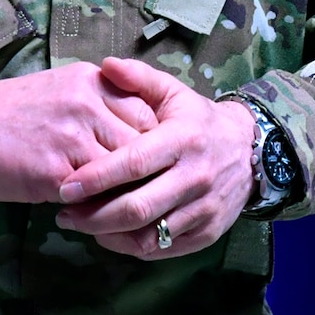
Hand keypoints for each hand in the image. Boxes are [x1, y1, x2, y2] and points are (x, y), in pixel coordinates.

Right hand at [0, 62, 156, 202]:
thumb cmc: (7, 112)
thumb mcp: (61, 89)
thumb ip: (100, 105)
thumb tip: (140, 136)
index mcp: (94, 81)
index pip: (150, 113)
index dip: (156, 142)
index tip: (156, 163)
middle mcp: (89, 103)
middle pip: (145, 142)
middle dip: (148, 170)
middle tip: (149, 192)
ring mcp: (72, 137)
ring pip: (123, 173)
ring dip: (125, 193)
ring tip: (124, 209)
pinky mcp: (53, 172)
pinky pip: (93, 197)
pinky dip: (98, 209)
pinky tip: (93, 216)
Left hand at [51, 57, 259, 258]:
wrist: (250, 150)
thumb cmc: (199, 120)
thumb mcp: (174, 92)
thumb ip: (139, 78)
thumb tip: (105, 65)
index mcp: (184, 139)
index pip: (135, 163)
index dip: (97, 177)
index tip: (65, 187)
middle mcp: (196, 176)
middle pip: (138, 208)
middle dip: (93, 216)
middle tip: (64, 214)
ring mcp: (203, 209)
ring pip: (147, 235)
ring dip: (107, 235)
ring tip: (82, 224)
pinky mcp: (207, 233)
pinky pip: (160, 249)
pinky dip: (129, 246)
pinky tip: (110, 234)